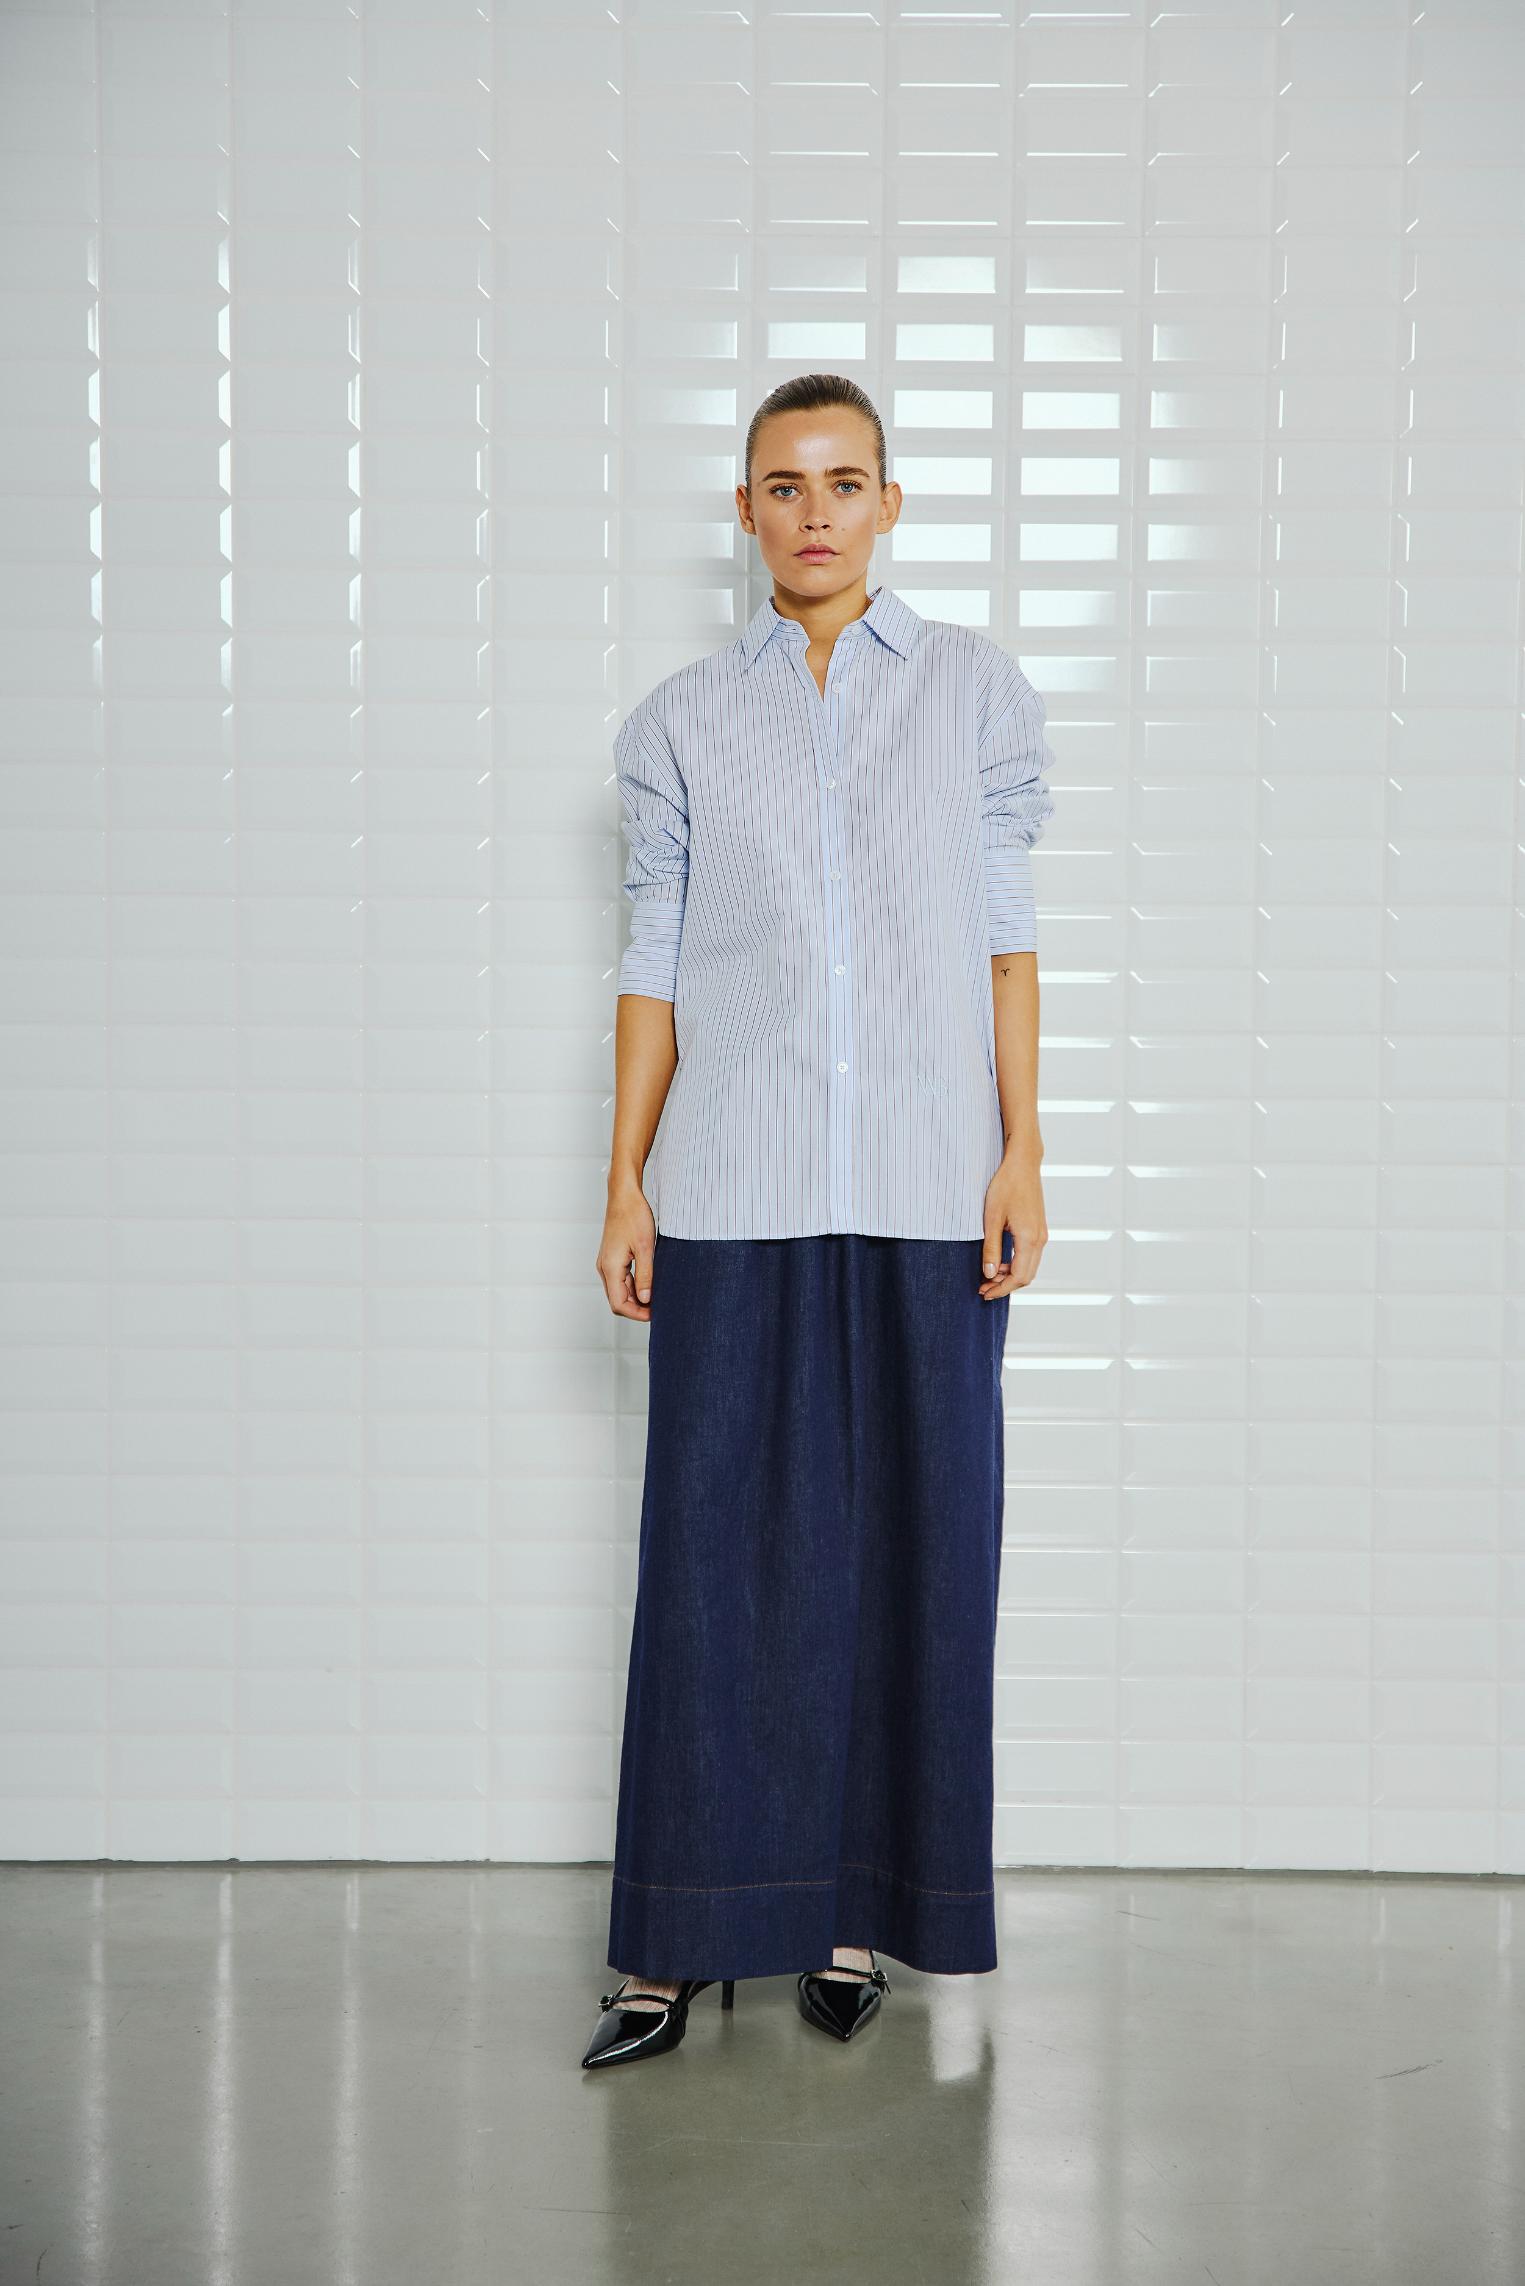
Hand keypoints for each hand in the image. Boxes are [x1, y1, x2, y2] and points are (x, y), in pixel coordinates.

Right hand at [597, 1184, 656, 1319]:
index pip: (619, 1304)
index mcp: (610, 1267)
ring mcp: (607, 1263)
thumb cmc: (634, 1216)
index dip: (637, 1314)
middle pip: (618, 1300)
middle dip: (637, 1308)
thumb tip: (647, 1300)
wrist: (624, 1195)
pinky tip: (650, 1283)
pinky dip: (634, 1286)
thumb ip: (646, 1276)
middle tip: (660, 1308)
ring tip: (658, 1296)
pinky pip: (621, 1279)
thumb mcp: (646, 1247)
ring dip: (636, 1298)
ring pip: (619, 1291)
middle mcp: (604, 1268)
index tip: (655, 1314)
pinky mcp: (612, 1258)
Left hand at [979, 1153, 1046, 1299]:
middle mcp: (1040, 1239)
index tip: (984, 1293)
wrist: (1022, 1163)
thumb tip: (989, 1274)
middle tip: (984, 1288)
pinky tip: (1000, 1261)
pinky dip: (1016, 1264)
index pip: (1018, 1277)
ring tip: (989, 1276)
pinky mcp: (1039, 1228)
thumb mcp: (992, 1219)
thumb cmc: (1006, 1185)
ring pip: (1029, 1267)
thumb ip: (991, 1249)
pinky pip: (1031, 1255)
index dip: (1001, 1289)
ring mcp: (1041, 1234)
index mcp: (1029, 1239)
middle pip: (1026, 1276)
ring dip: (1011, 1275)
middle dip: (1005, 1286)